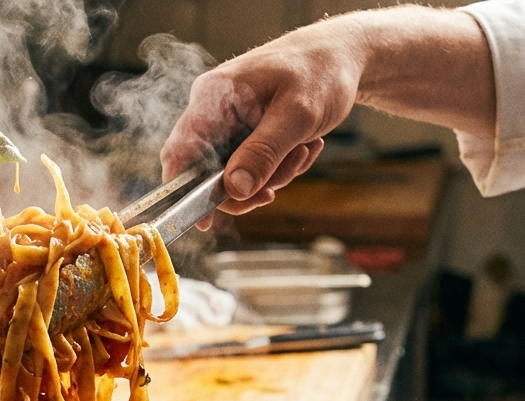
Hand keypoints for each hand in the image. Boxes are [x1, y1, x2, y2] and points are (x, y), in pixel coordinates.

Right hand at [161, 22, 357, 221]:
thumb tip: (235, 190)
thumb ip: (264, 152)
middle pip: (210, 171)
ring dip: (273, 173)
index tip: (204, 221)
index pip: (180, 151)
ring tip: (303, 150)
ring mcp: (229, 122)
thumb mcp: (297, 114)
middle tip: (281, 182)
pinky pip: (253, 166)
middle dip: (251, 183)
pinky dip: (280, 166)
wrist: (344, 56)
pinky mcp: (246, 132)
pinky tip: (304, 146)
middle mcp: (213, 110)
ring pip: (237, 174)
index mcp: (213, 96)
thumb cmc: (321, 72)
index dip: (184, 191)